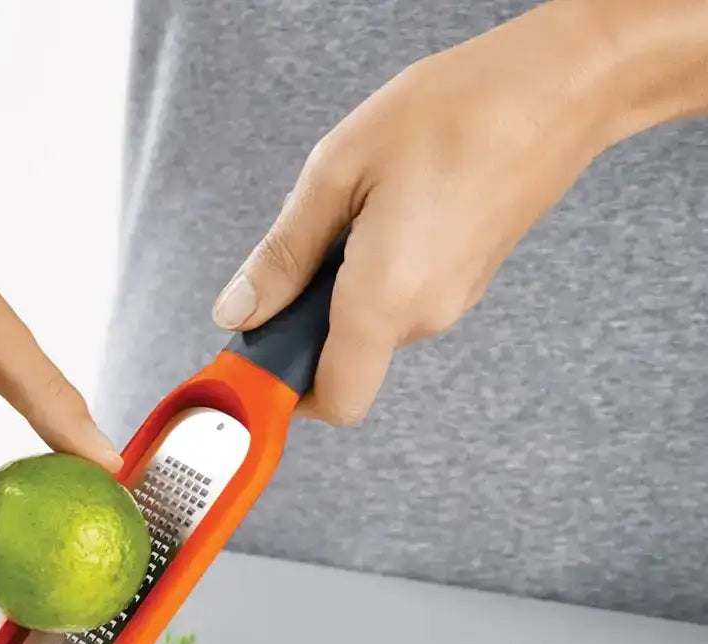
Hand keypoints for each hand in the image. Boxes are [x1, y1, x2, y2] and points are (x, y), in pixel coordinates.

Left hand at [212, 0, 623, 424]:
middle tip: (303, 251)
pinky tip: (387, 213)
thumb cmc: (454, 111)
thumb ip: (283, 255)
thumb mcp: (338, 171)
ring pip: (374, 329)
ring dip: (344, 292)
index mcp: (384, 300)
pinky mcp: (469, 284)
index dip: (290, 389)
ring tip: (356, 213)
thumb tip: (237, 312)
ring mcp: (453, 304)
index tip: (261, 351)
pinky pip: (404, 301)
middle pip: (348, 363)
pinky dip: (378, 277)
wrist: (563, 86)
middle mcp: (424, 318)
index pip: (335, 400)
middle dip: (309, 323)